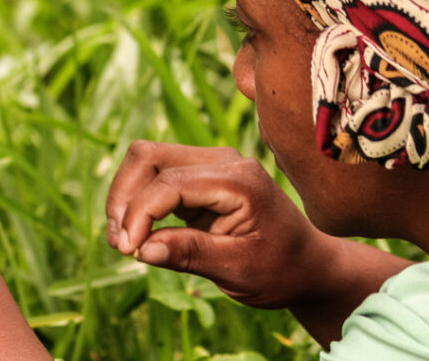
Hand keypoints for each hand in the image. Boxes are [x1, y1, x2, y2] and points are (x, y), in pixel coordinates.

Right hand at [106, 141, 330, 308]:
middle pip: (148, 157)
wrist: (308, 265)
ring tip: (123, 241)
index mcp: (238, 179)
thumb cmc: (282, 269)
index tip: (128, 251)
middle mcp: (221, 160)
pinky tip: (137, 234)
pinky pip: (155, 176)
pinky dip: (137, 201)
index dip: (139, 214)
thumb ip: (191, 254)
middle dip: (124, 198)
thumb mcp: (240, 270)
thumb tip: (141, 250)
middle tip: (120, 245)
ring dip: (125, 198)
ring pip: (146, 161)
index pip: (169, 182)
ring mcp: (208, 164)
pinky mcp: (198, 176)